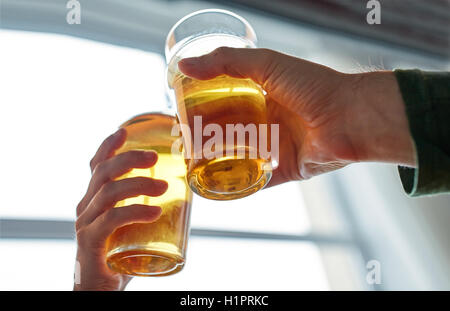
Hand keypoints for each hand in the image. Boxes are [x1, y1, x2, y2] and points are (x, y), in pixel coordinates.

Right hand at [73, 128, 167, 290]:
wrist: (100, 289)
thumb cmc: (121, 255)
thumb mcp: (133, 226)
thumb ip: (148, 208)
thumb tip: (185, 193)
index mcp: (95, 199)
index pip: (96, 166)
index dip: (108, 146)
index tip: (125, 131)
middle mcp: (86, 207)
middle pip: (103, 173)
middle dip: (129, 159)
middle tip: (154, 157)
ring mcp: (86, 224)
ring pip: (108, 193)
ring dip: (138, 185)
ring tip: (164, 187)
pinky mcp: (90, 242)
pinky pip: (110, 220)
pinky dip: (134, 212)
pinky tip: (154, 211)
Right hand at [178, 47, 415, 185]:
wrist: (350, 117)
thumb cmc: (312, 86)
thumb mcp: (267, 64)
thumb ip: (226, 61)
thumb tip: (183, 67)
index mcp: (263, 95)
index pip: (224, 101)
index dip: (201, 107)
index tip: (180, 113)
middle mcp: (267, 121)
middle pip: (227, 130)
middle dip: (203, 136)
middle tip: (182, 141)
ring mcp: (275, 147)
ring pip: (237, 156)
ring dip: (214, 161)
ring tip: (190, 163)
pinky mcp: (284, 170)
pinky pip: (256, 181)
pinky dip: (236, 186)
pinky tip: (214, 186)